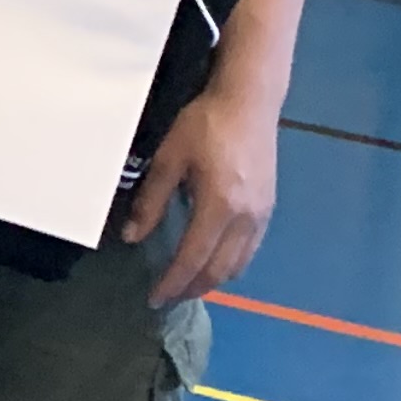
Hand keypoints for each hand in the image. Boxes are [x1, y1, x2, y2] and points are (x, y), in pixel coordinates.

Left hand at [125, 82, 279, 305]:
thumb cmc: (204, 125)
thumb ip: (151, 201)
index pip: (192, 258)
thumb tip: (132, 236)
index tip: (154, 297)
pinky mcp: (269, 207)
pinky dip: (230, 263)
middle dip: (193, 288)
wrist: (250, 102)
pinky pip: (250, 249)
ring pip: (239, 263)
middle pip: (219, 269)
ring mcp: (262, 214)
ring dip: (213, 280)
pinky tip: (213, 261)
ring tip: (188, 285)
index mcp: (219, 207)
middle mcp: (246, 218)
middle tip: (169, 297)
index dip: (172, 282)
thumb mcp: (168, 159)